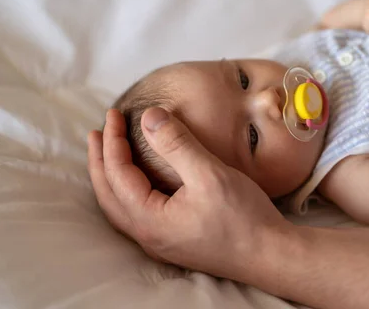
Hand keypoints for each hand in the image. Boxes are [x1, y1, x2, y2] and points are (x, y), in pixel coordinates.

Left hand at [87, 108, 288, 279]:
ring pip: (120, 206)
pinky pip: (137, 213)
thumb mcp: (209, 174)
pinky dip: (128, 190)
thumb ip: (177, 144)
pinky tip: (140, 181)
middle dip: (100, 160)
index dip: (113, 140)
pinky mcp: (175, 240)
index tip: (114, 114)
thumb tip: (149, 116)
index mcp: (149, 219)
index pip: (117, 174)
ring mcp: (161, 241)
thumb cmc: (243, 217)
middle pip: (108, 194)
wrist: (271, 254)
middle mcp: (148, 235)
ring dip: (111, 177)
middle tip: (98, 132)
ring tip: (110, 154)